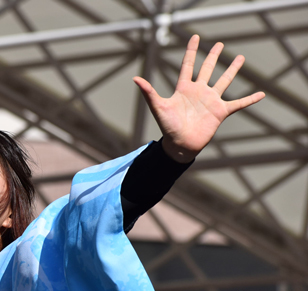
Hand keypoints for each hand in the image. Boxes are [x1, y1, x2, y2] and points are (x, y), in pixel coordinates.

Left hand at [133, 34, 264, 162]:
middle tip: (220, 44)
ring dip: (232, 70)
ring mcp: (211, 101)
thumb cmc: (167, 127)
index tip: (195, 37)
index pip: (188, 65)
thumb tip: (135, 79)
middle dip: (213, 57)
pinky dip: (250, 99)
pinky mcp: (220, 112)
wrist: (179, 145)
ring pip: (224, 81)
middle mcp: (199, 92)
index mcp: (184, 88)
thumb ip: (149, 92)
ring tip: (240, 58)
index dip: (192, 51)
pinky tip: (261, 94)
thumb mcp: (158, 107)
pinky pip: (238, 103)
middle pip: (207, 69)